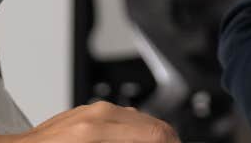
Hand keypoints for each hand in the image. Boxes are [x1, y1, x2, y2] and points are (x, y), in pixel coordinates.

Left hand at [6, 102, 178, 142]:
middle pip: (153, 125)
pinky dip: (133, 132)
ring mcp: (91, 110)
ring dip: (149, 137)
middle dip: (165, 140)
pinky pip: (122, 117)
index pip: (156, 134)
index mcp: (96, 132)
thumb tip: (156, 141)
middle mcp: (97, 115)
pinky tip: (131, 142)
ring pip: (139, 120)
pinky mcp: (86, 112)